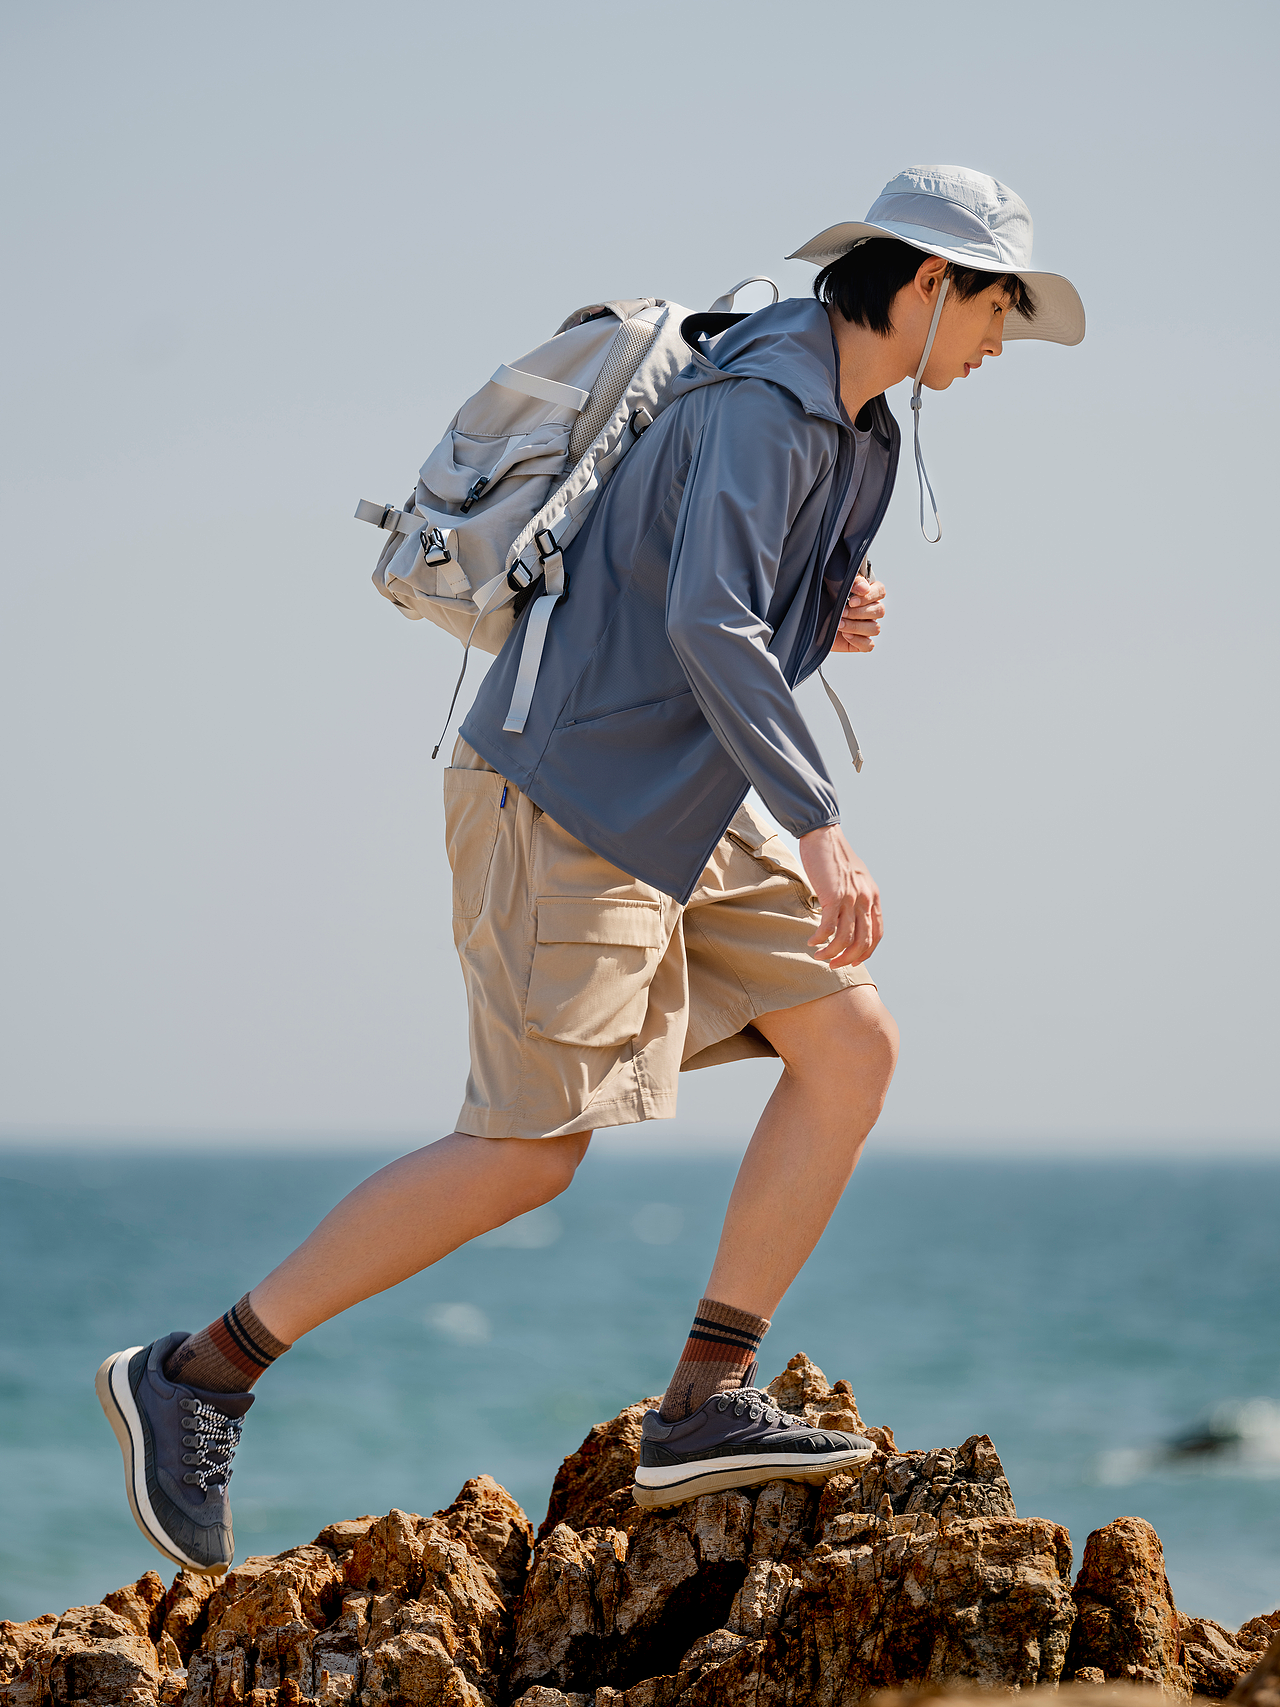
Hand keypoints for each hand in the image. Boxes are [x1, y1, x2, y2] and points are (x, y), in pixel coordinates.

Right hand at [798, 825, 882, 966]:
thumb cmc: (835, 857)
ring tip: (819, 956)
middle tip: (834, 964)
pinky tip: (812, 941)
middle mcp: (865, 899)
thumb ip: (856, 896)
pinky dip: (820, 938)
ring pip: (845, 938)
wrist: (824, 836)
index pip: (877, 933)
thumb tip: (847, 916)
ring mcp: (851, 898)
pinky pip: (828, 927)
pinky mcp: (833, 896)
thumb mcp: (854, 879)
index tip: (853, 961)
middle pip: (863, 941)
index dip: (866, 952)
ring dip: (832, 952)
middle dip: (848, 958)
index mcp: (873, 896)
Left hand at [831, 573, 885, 652]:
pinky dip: (858, 641)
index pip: (880, 592)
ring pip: (875, 628)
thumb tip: (864, 588)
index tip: (852, 601)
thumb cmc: (824, 598)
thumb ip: (852, 581)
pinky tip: (845, 635)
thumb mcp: (836, 584)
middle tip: (842, 612)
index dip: (869, 597)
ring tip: (839, 624)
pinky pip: (869, 645)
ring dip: (856, 626)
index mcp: (867, 594)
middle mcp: (870, 610)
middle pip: (879, 611)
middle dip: (859, 613)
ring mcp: (866, 627)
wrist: (810, 618)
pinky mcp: (859, 642)